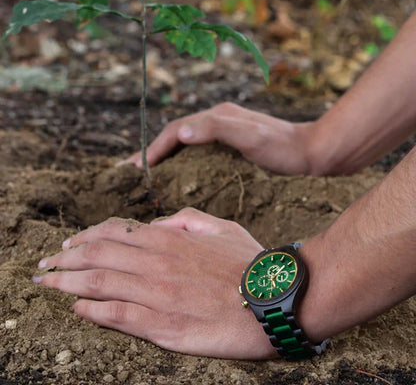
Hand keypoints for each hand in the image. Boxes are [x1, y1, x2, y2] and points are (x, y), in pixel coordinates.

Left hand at [33, 208, 277, 358]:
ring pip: (99, 284)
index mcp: (170, 238)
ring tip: (47, 283)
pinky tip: (77, 308)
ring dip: (67, 283)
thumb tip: (158, 222)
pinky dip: (91, 311)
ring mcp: (157, 294)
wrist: (271, 300)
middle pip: (97, 256)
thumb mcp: (221, 227)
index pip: (114, 232)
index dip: (85, 236)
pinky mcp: (163, 326)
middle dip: (64, 259)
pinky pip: (117, 316)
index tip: (68, 243)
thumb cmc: (248, 262)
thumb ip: (187, 219)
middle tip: (45, 264)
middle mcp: (157, 263)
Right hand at [117, 102, 314, 174]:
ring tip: (147, 174)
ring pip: (185, 143)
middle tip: (131, 171)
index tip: (136, 168)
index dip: (154, 149)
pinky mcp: (231, 145)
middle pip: (176, 135)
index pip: (175, 131)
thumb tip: (180, 134)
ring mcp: (224, 133)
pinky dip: (181, 161)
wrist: (312, 151)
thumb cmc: (283, 147)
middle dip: (152, 151)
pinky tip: (179, 174)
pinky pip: (198, 151)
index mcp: (216, 117)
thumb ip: (216, 129)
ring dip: (164, 156)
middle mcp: (217, 121)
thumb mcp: (251, 136)